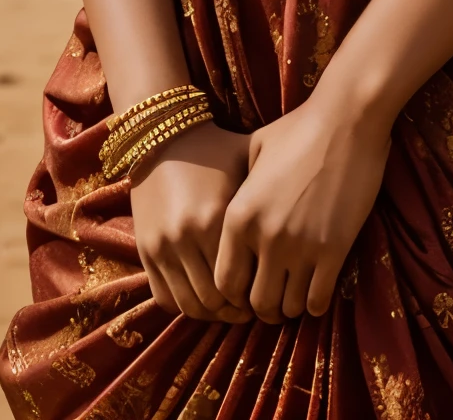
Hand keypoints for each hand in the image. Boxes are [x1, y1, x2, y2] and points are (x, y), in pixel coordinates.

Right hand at [129, 121, 251, 320]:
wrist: (164, 138)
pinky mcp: (145, 253)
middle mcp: (187, 237)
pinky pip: (165, 298)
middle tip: (255, 310)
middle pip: (215, 300)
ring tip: (232, 311)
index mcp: (217, 217)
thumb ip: (268, 200)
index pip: (239, 279)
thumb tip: (307, 228)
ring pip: (190, 305)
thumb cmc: (217, 150)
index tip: (271, 292)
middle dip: (236, 311)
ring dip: (212, 315)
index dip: (256, 294)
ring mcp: (162, 248)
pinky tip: (205, 303)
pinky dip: (185, 307)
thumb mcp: (247, 166)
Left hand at [215, 94, 390, 321]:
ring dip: (291, 306)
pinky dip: (316, 304)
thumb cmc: (300, 127)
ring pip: (288, 307)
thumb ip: (240, 188)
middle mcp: (264, 238)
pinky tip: (318, 289)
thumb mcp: (255, 152)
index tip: (247, 290)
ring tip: (296, 294)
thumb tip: (235, 210)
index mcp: (238, 217)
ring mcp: (300, 247)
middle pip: (257, 302)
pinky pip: (318, 300)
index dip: (234, 296)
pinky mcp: (334, 249)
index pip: (224, 283)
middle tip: (275, 298)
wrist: (349, 118)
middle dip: (264, 307)